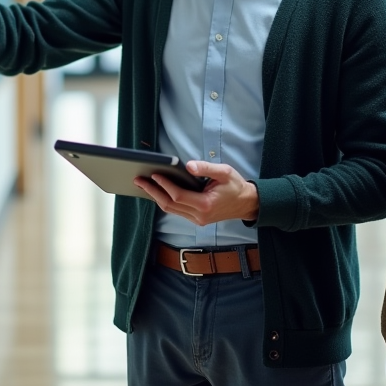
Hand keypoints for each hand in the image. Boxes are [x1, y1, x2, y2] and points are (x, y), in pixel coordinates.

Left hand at [133, 161, 258, 226]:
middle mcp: (199, 215)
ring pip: (171, 209)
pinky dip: (165, 201)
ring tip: (143, 185)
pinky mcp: (197, 220)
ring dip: (156, 197)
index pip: (178, 195)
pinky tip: (157, 192)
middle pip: (169, 204)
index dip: (164, 185)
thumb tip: (188, 165)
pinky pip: (176, 211)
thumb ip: (206, 168)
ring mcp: (197, 220)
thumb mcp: (224, 172)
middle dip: (152, 192)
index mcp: (205, 204)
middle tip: (139, 180)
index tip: (154, 174)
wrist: (247, 204)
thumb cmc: (236, 186)